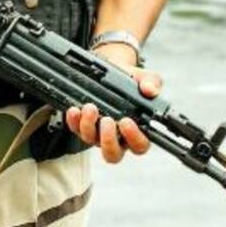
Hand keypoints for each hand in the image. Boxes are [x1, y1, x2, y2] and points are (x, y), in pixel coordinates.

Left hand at [64, 43, 162, 163]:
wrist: (114, 72)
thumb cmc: (132, 82)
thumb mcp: (145, 79)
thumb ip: (151, 83)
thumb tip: (150, 90)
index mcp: (138, 132)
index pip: (139, 146)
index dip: (134, 138)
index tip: (127, 121)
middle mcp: (118, 138)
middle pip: (113, 154)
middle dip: (108, 140)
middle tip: (107, 120)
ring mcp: (98, 134)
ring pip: (91, 141)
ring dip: (89, 126)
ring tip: (91, 108)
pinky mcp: (81, 127)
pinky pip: (75, 129)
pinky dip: (74, 121)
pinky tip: (75, 109)